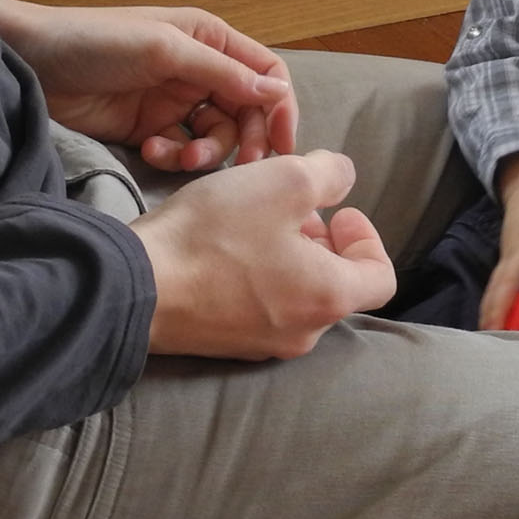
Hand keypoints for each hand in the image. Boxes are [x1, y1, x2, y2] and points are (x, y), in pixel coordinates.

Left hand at [0, 0, 297, 170]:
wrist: (31, 65)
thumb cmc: (95, 42)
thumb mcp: (163, 50)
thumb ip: (221, 72)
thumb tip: (277, 93)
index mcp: (210, 39)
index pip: (265, 74)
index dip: (280, 109)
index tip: (284, 147)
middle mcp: (199, 70)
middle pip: (246, 113)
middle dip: (245, 141)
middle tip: (239, 168)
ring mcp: (173, 103)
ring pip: (216, 138)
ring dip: (204, 154)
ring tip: (178, 159)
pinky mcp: (149, 130)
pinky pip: (181, 152)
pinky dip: (173, 158)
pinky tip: (149, 151)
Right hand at [133, 150, 395, 359]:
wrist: (136, 286)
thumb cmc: (215, 234)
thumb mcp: (283, 181)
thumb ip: (328, 174)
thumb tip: (342, 178)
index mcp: (329, 298)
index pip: (382, 278)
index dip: (368, 238)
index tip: (339, 211)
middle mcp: (302, 333)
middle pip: (336, 284)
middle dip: (322, 240)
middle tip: (293, 207)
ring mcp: (261, 344)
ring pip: (297, 295)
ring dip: (290, 255)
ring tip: (256, 220)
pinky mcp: (224, 343)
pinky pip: (259, 307)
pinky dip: (258, 276)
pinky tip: (225, 246)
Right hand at [481, 151, 518, 328]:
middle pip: (508, 279)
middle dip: (501, 305)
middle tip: (501, 332)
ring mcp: (509, 255)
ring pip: (495, 287)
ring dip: (491, 312)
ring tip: (492, 339)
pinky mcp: (503, 261)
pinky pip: (496, 287)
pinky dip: (493, 306)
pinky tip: (498, 330)